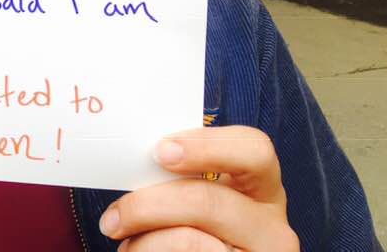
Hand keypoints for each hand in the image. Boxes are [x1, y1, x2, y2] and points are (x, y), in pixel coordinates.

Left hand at [99, 125, 299, 250]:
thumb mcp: (198, 201)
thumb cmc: (192, 232)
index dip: (207, 146)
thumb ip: (181, 177)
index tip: (161, 150)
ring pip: (192, 240)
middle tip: (114, 217)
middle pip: (209, 201)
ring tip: (126, 245)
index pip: (254, 150)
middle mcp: (273, 227)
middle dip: (150, 205)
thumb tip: (135, 158)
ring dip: (145, 241)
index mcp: (262, 190)